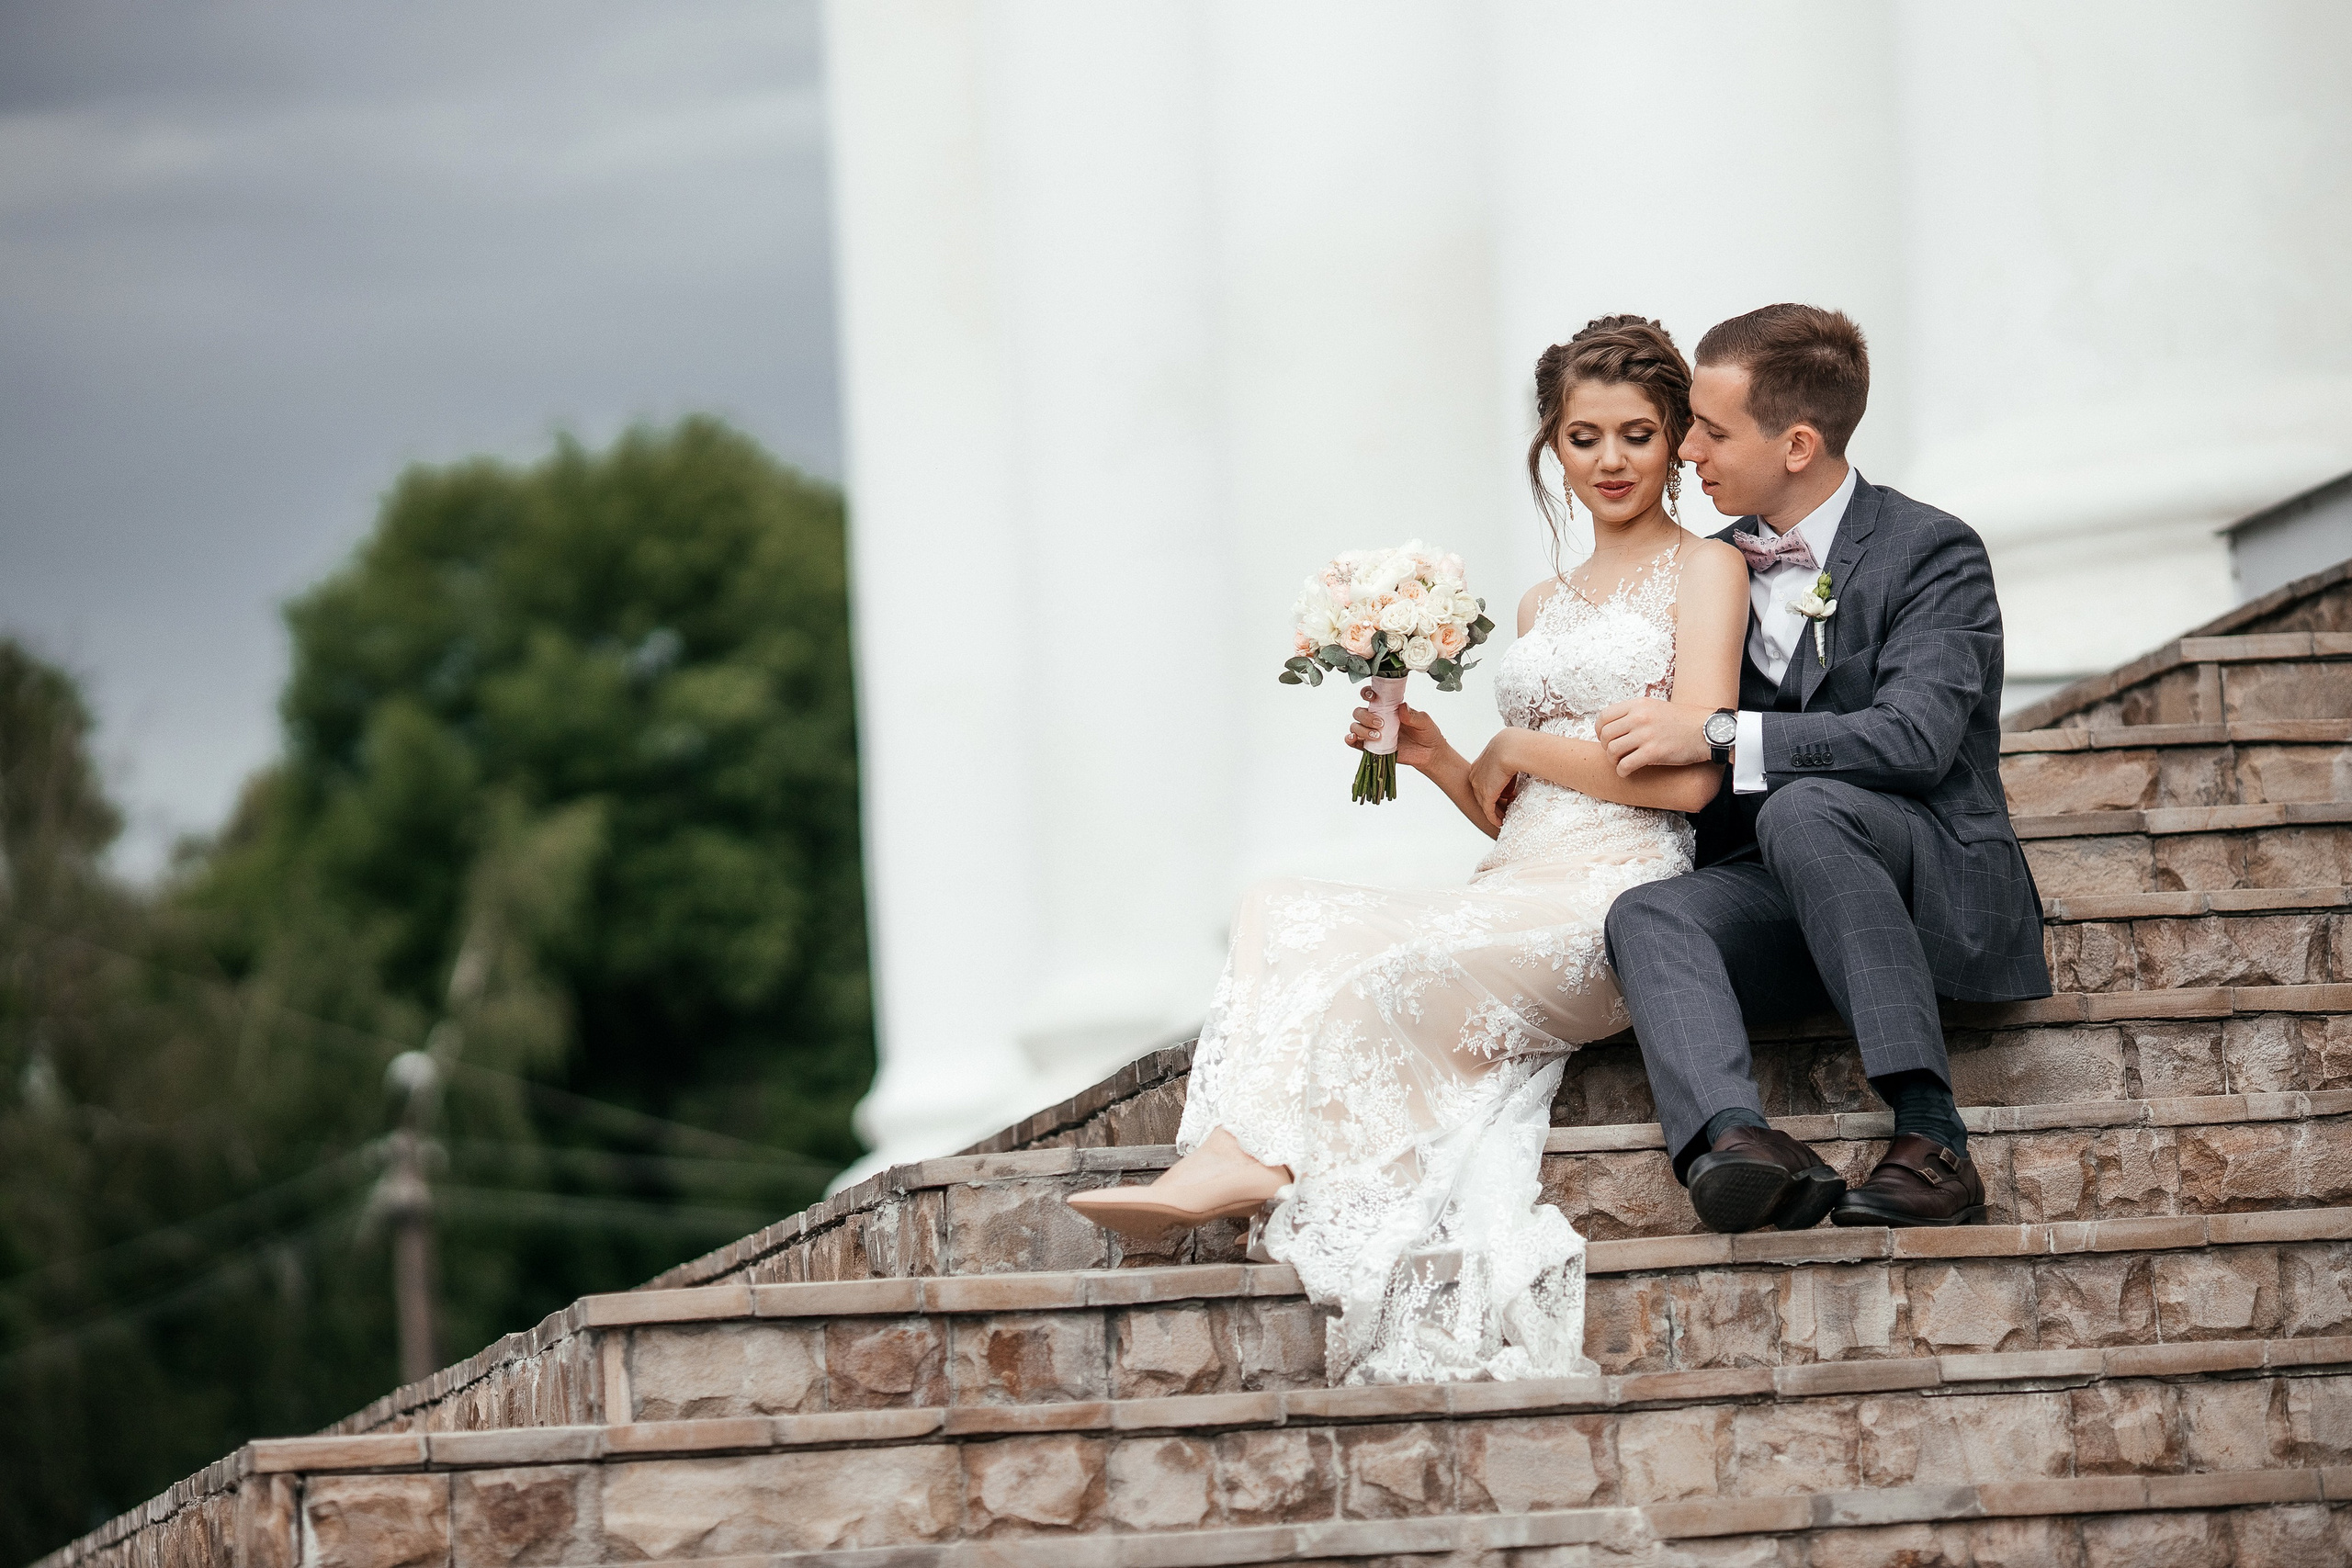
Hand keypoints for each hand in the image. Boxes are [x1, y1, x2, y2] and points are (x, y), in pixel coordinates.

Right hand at [1347, 696, 1444, 768]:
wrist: (1430, 754)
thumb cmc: (1427, 734)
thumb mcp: (1424, 721)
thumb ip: (1413, 715)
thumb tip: (1402, 707)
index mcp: (1389, 708)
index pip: (1372, 696)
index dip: (1367, 693)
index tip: (1372, 696)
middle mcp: (1378, 718)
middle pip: (1359, 712)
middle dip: (1365, 716)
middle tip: (1381, 724)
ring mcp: (1374, 733)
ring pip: (1355, 726)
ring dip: (1361, 729)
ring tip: (1377, 736)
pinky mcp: (1373, 747)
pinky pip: (1356, 743)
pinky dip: (1351, 740)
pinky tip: (1354, 739)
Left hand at [1466, 731, 1522, 829]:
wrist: (1511, 748)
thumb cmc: (1513, 747)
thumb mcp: (1505, 754)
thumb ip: (1506, 762)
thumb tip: (1512, 768)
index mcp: (1478, 765)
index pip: (1483, 782)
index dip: (1493, 789)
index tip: (1504, 794)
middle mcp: (1475, 776)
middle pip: (1482, 794)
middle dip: (1494, 802)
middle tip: (1505, 807)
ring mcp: (1479, 786)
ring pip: (1485, 804)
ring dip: (1495, 811)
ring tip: (1504, 816)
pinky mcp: (1486, 795)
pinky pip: (1488, 811)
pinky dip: (1494, 818)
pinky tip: (1500, 822)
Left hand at [1597, 697, 1712, 775]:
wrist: (1708, 731)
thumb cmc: (1684, 721)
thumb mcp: (1657, 707)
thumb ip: (1636, 713)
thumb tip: (1615, 725)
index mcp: (1638, 705)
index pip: (1604, 717)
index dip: (1600, 731)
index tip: (1604, 738)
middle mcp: (1639, 718)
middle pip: (1606, 735)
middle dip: (1606, 747)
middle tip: (1614, 753)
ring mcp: (1646, 735)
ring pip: (1612, 751)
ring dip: (1613, 760)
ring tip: (1621, 763)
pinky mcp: (1653, 753)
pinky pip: (1625, 765)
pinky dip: (1622, 771)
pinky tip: (1627, 772)